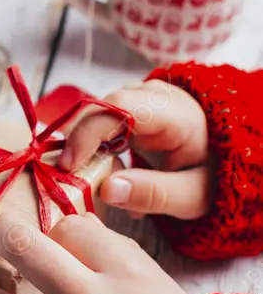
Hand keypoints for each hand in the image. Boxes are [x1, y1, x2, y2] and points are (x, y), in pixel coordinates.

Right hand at [59, 79, 210, 219]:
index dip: (87, 133)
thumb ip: (153, 194)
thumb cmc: (211, 179)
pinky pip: (100, 120)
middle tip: (66, 178)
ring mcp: (140, 98)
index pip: (119, 108)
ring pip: (95, 114)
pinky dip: (90, 144)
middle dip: (77, 141)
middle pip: (100, 108)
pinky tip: (93, 169)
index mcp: (176, 113)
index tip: (69, 166)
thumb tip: (107, 189)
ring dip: (81, 144)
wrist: (226, 162)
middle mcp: (154, 96)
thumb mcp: (191, 197)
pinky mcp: (131, 108)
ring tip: (80, 177)